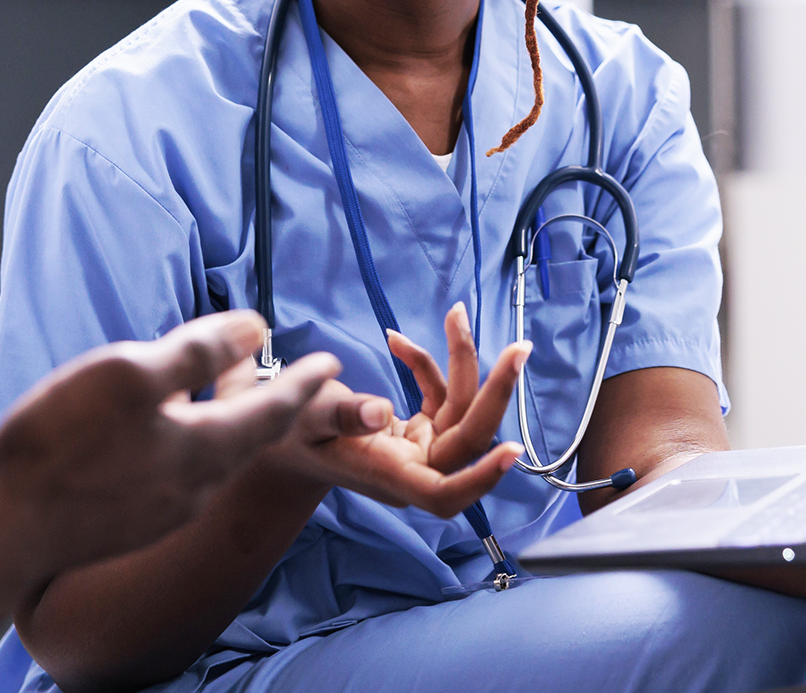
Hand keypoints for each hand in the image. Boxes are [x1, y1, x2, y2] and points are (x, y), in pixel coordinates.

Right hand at [0, 312, 337, 579]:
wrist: (5, 534)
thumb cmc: (59, 448)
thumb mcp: (130, 374)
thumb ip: (197, 352)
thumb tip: (254, 328)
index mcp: (203, 448)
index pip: (274, 410)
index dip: (304, 381)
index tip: (331, 361)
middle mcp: (195, 486)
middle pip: (251, 438)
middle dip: (276, 404)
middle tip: (297, 380)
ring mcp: (163, 510)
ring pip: (216, 456)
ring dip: (234, 422)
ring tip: (236, 394)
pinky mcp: (131, 521)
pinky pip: (181, 472)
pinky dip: (194, 442)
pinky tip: (171, 430)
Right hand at [254, 304, 528, 517]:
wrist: (285, 445)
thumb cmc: (290, 434)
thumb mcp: (305, 416)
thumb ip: (343, 414)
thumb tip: (382, 411)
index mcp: (389, 474)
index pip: (444, 492)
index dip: (480, 478)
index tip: (510, 450)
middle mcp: (413, 468)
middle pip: (469, 437)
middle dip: (495, 391)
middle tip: (520, 349)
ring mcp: (421, 451)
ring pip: (461, 410)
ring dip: (462, 362)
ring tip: (455, 314)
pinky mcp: (421, 433)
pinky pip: (440, 398)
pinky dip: (428, 366)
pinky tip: (400, 341)